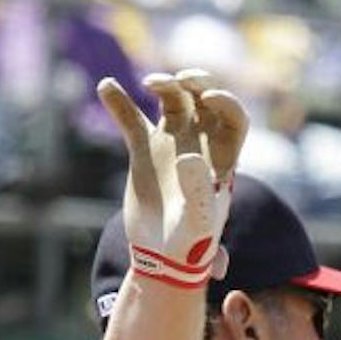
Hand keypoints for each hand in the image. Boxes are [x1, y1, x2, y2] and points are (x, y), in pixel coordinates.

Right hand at [96, 69, 247, 288]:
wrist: (162, 258)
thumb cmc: (191, 245)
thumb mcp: (198, 223)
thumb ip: (198, 192)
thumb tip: (189, 157)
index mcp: (224, 158)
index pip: (234, 118)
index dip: (226, 102)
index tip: (209, 98)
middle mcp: (201, 143)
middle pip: (205, 98)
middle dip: (197, 82)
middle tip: (180, 81)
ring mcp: (172, 143)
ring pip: (172, 100)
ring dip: (163, 85)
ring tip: (150, 84)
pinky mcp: (145, 150)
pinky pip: (132, 120)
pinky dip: (119, 102)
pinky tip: (106, 86)